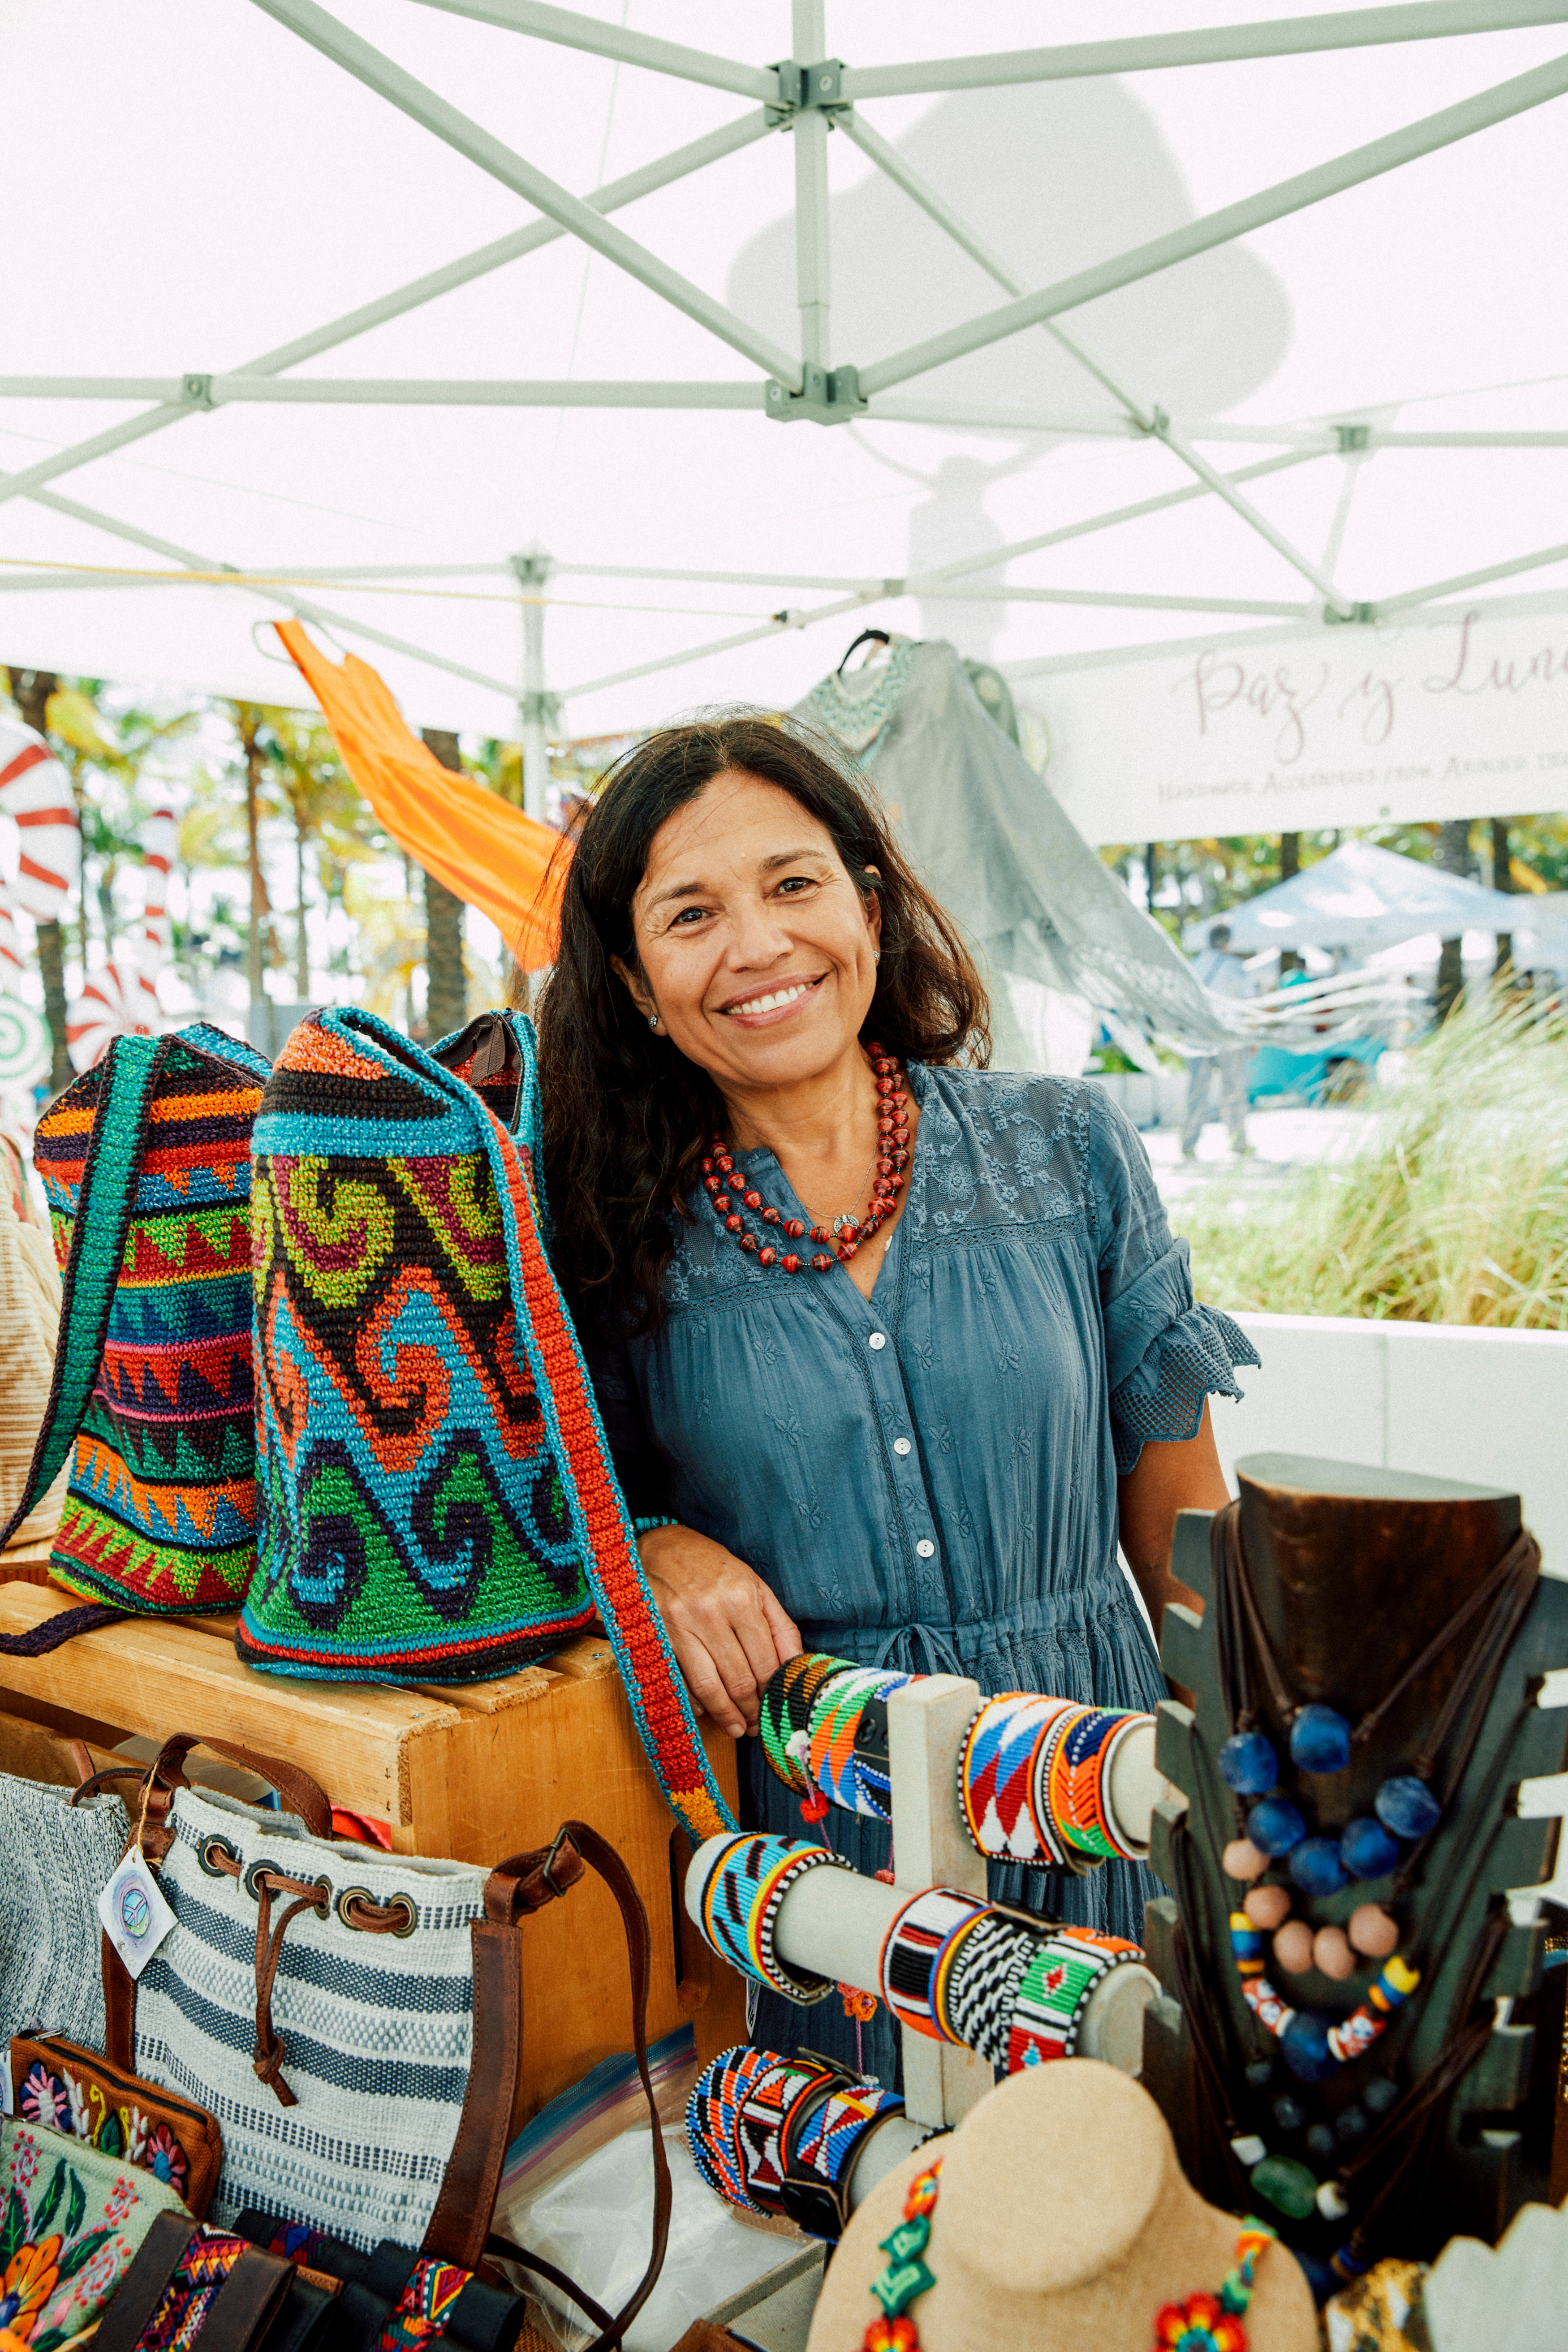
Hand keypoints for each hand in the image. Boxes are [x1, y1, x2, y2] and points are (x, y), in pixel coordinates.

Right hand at [639, 1524, 800, 1736]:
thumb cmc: (712, 1568)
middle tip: (758, 1725)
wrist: (659, 1546)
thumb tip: (798, 1666)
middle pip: (739, 1679)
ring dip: (727, 1715)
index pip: (766, 1662)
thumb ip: (779, 1626)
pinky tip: (706, 1712)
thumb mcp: (755, 1586)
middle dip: (752, 1710)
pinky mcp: (657, 1635)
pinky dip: (693, 1702)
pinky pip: (679, 1680)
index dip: (773, 1693)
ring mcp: (681, 1625)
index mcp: (743, 1598)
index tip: (777, 1708)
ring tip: (737, 1728)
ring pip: (710, 1686)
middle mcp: (712, 1612)